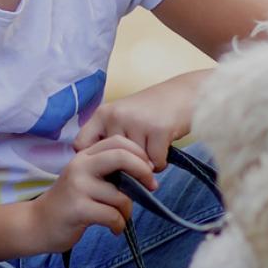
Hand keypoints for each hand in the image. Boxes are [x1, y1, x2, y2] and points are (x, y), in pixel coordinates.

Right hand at [29, 135, 157, 250]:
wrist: (37, 224)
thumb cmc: (68, 203)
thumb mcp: (84, 179)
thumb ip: (107, 171)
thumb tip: (143, 172)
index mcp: (84, 156)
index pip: (117, 141)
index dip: (139, 153)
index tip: (149, 170)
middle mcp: (80, 167)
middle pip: (121, 156)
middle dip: (143, 171)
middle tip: (151, 187)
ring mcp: (78, 187)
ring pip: (120, 196)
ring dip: (127, 212)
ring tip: (120, 219)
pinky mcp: (78, 209)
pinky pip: (112, 216)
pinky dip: (118, 225)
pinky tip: (113, 229)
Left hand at [74, 77, 197, 170]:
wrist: (187, 94)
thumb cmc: (153, 111)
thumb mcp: (124, 117)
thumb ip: (111, 138)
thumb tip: (103, 174)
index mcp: (103, 114)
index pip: (80, 145)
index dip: (90, 160)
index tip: (104, 165)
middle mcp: (116, 116)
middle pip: (112, 161)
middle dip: (126, 166)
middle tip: (140, 158)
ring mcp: (136, 122)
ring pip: (134, 164)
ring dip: (146, 165)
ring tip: (155, 147)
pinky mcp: (157, 130)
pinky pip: (154, 164)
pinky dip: (161, 163)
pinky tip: (165, 147)